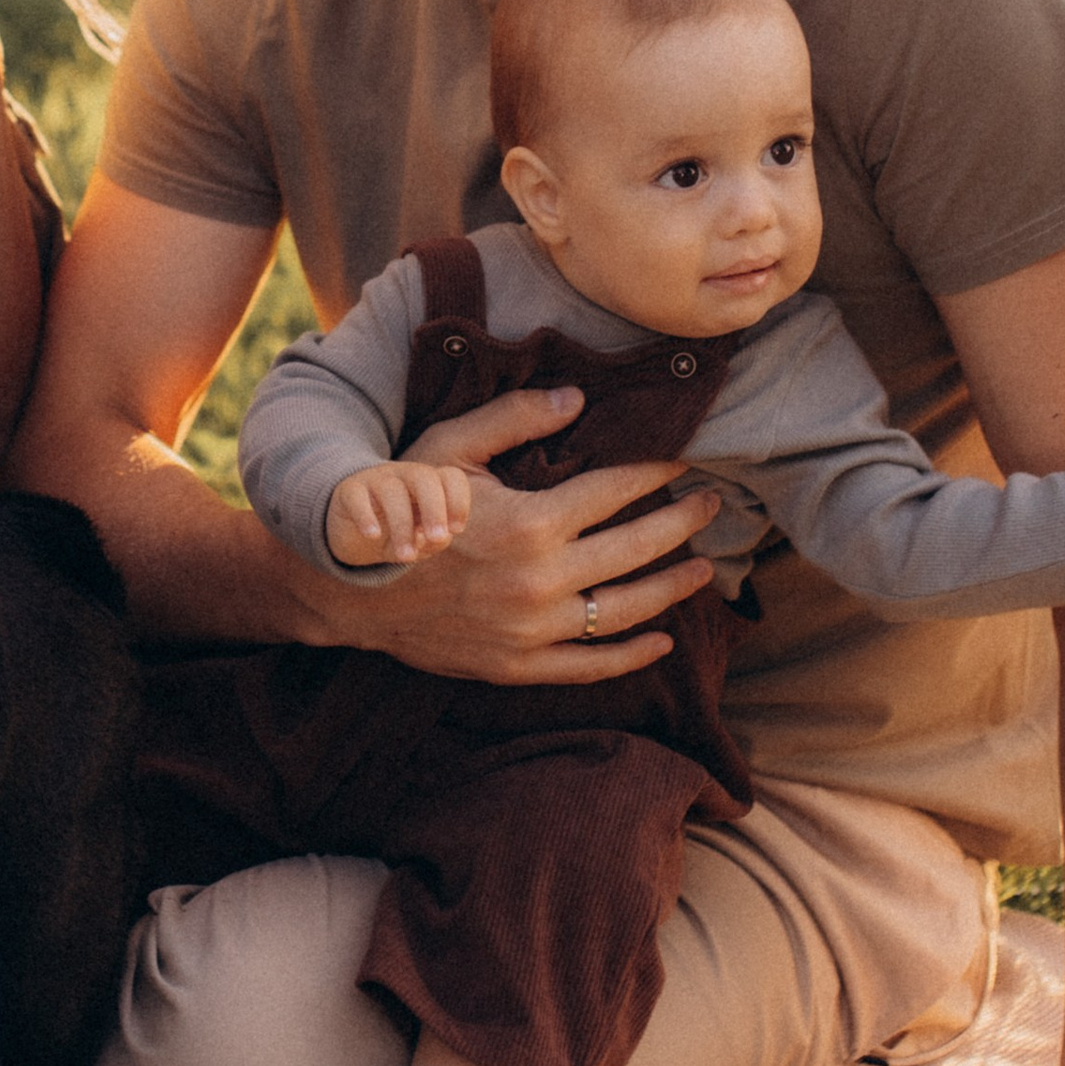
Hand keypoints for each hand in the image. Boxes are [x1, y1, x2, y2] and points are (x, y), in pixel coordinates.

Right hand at [298, 384, 716, 682]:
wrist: (352, 588)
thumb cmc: (401, 508)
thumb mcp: (448, 448)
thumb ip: (513, 419)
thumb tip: (577, 399)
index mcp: (531, 521)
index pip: (615, 491)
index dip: (655, 475)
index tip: (681, 463)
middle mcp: (542, 580)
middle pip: (635, 549)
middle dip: (680, 523)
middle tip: (712, 505)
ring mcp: (533, 630)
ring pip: (624, 611)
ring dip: (672, 588)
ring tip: (703, 567)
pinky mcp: (520, 666)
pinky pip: (590, 665)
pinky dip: (631, 655)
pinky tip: (662, 639)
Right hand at [325, 458, 475, 568]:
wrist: (354, 532)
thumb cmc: (398, 534)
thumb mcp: (419, 542)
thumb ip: (432, 541)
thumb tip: (428, 538)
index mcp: (429, 485)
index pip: (451, 477)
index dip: (459, 501)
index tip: (456, 530)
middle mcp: (405, 476)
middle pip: (424, 476)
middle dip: (434, 508)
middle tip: (436, 538)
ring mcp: (375, 480)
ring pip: (392, 491)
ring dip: (402, 525)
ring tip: (405, 556)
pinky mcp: (349, 491)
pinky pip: (357, 496)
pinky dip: (366, 516)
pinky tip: (373, 535)